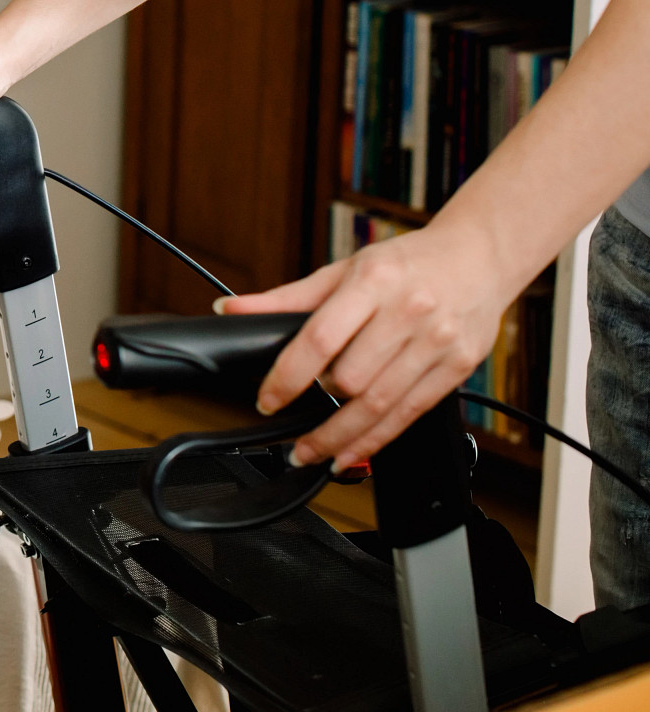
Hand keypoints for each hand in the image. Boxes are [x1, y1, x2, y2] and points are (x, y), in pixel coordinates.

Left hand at [223, 221, 519, 470]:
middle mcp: (407, 312)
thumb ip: (287, 297)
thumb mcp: (344, 269)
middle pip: (351, 378)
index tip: (267, 399)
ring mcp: (437, 342)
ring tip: (310, 454)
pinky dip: (377, 440)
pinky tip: (352, 453)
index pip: (320, 339)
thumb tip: (231, 308)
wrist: (479, 257)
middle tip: (293, 422)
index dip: (287, 376)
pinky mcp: (457, 367)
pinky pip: (410, 414)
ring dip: (341, 438)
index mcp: (373, 282)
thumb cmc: (407, 263)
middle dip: (318, 405)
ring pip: (380, 404)